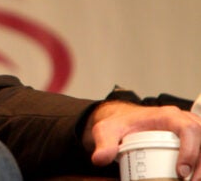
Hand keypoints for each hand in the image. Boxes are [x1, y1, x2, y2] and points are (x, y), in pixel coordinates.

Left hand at [84, 100, 200, 179]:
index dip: (189, 150)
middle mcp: (183, 120)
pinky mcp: (192, 142)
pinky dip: (200, 164)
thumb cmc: (121, 124)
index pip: (188, 128)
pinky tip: (194, 177)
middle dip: (200, 163)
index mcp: (167, 116)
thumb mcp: (108, 131)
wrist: (125, 122)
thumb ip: (104, 143)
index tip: (181, 171)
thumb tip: (100, 159)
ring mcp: (191, 130)